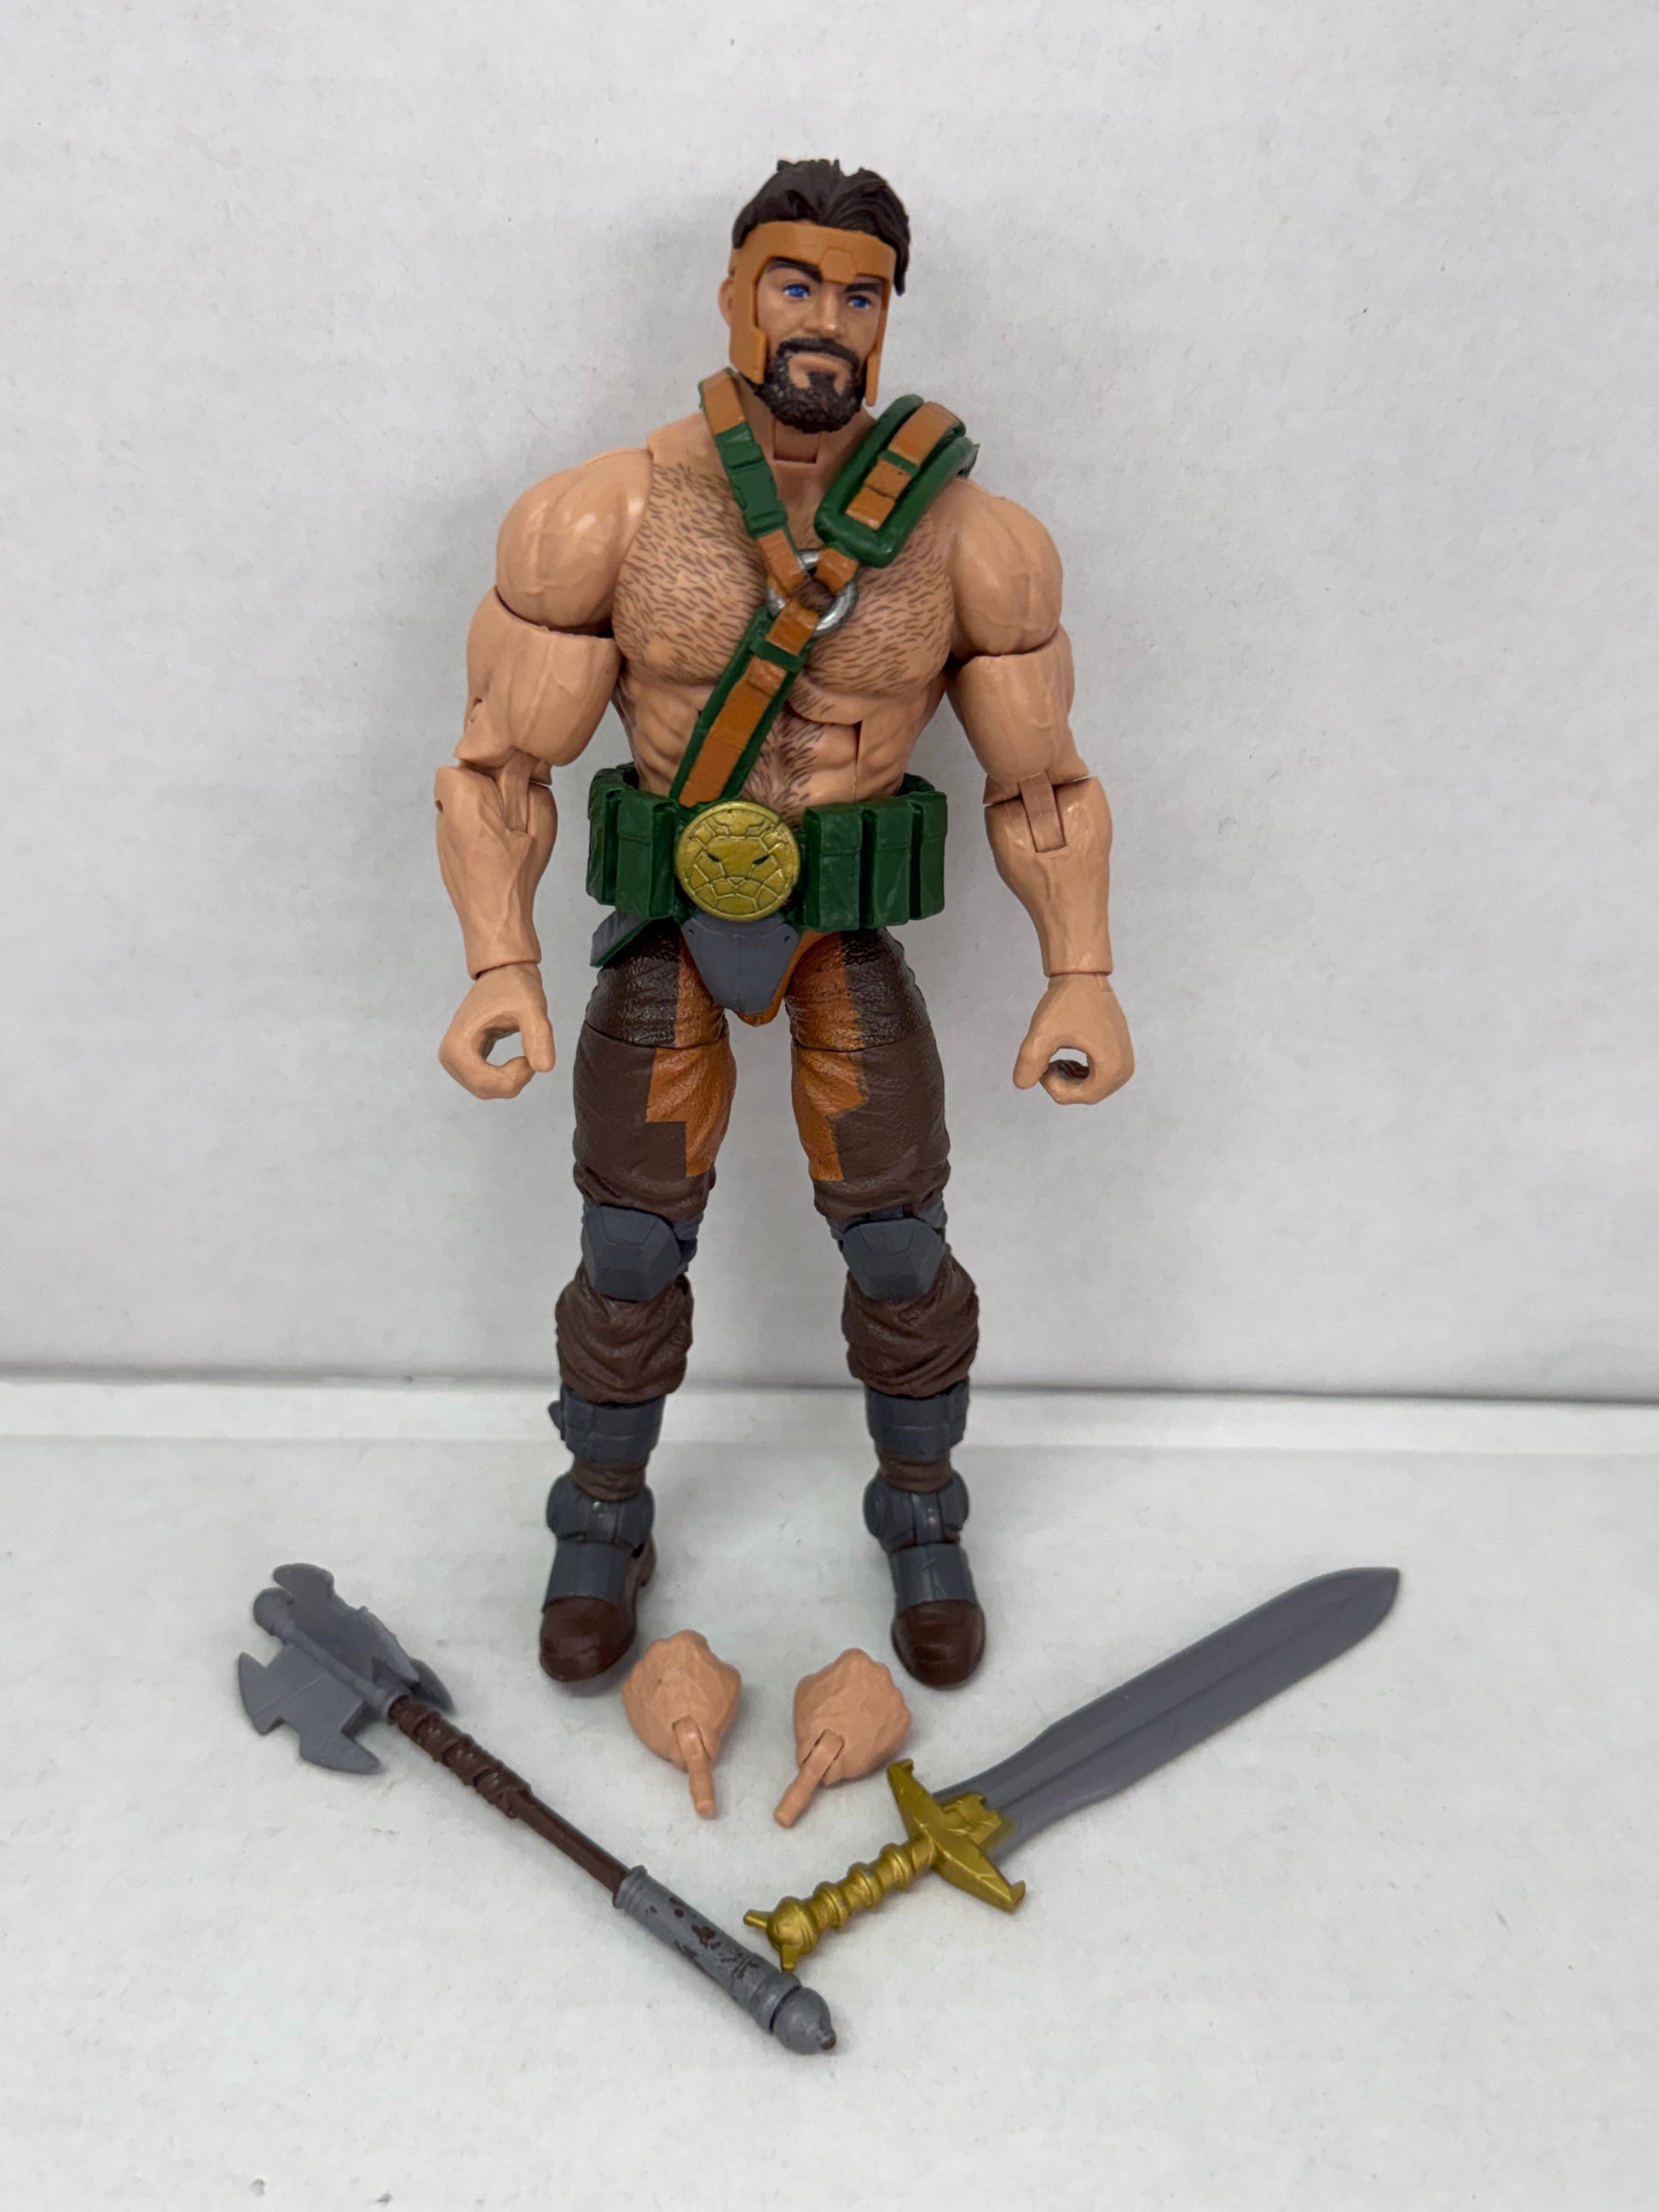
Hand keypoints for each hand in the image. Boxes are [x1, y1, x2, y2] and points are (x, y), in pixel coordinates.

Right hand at [438, 962, 554, 1099]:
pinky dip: (505, 1077)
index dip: (515, 1078)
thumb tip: (545, 1068)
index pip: (486, 1084)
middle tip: (532, 1057)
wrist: (503, 972)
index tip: (532, 1058)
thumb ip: (539, 1036)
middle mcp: (449, 1056)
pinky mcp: (463, 1060)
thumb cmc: (515, 986)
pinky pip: (485, 1082)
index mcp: (458, 1046)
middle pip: (485, 1089)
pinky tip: (518, 1060)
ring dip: (510, 1079)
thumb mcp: (532, 1007)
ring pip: (486, 1089)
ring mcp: (453, 1060)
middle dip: (513, 1080)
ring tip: (525, 1055)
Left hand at [1013, 974, 1134, 1104]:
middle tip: (1046, 1064)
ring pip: (1092, 1086)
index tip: (1042, 1067)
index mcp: (1112, 1067)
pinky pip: (1098, 1075)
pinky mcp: (1119, 1051)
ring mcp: (1125, 1059)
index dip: (1055, 1087)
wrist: (1083, 976)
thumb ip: (1029, 1063)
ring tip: (1052, 1059)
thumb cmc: (1067, 1001)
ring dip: (1069, 1079)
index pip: (1081, 1097)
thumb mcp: (1042, 1034)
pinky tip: (1063, 1058)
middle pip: (1088, 1094)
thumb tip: (1023, 1084)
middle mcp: (1124, 1067)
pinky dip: (1079, 1072)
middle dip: (1063, 1084)